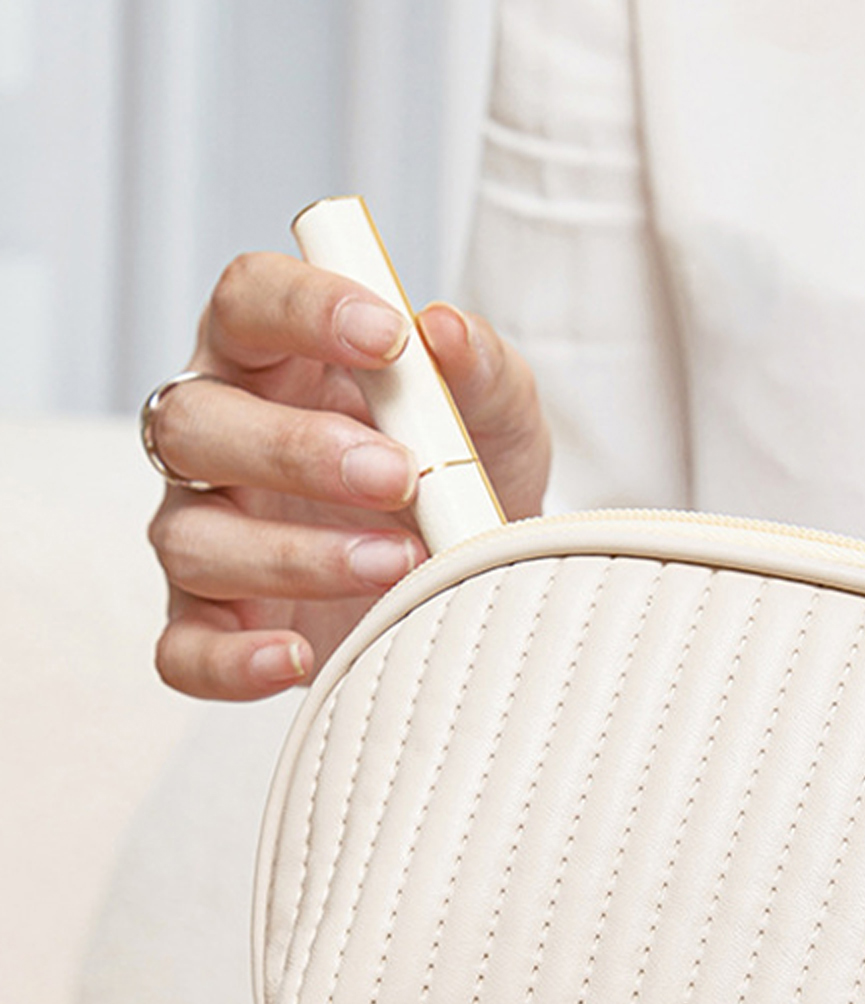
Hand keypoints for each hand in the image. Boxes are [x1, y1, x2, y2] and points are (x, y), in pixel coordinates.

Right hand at [146, 252, 549, 699]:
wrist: (483, 583)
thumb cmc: (468, 479)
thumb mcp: (498, 421)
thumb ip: (481, 371)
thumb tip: (448, 332)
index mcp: (275, 364)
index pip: (249, 302)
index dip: (303, 309)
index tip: (387, 336)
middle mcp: (222, 441)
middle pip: (196, 421)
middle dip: (296, 450)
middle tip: (397, 475)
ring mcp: (208, 534)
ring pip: (194, 538)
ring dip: (297, 554)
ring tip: (399, 562)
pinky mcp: (217, 626)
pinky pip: (186, 649)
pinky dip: (232, 661)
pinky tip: (297, 656)